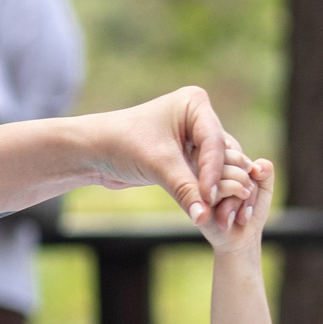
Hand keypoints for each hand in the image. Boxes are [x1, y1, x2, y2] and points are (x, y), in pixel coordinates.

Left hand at [84, 87, 235, 224]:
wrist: (95, 152)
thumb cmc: (122, 145)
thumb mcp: (158, 165)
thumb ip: (185, 190)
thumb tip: (204, 218)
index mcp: (195, 104)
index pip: (213, 142)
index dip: (214, 172)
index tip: (210, 198)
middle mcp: (201, 118)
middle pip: (225, 155)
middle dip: (226, 185)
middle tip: (228, 214)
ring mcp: (198, 138)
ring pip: (222, 168)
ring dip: (224, 194)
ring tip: (225, 219)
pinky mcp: (192, 157)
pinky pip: (209, 177)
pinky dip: (211, 196)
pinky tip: (216, 216)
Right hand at [199, 151, 271, 255]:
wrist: (241, 240)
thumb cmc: (249, 211)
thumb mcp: (263, 187)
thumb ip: (265, 170)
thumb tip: (258, 165)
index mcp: (216, 164)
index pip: (235, 152)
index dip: (249, 171)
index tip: (249, 188)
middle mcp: (203, 173)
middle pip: (233, 160)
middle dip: (249, 184)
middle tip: (245, 202)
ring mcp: (198, 186)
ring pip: (230, 173)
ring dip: (244, 196)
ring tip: (240, 212)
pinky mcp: (197, 200)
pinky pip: (223, 188)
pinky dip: (237, 204)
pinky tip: (234, 218)